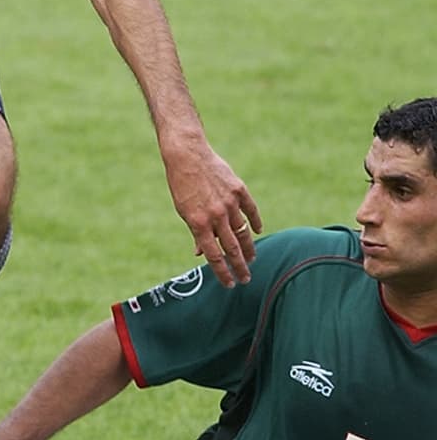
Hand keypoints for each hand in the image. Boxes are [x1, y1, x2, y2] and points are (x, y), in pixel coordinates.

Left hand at [163, 141, 261, 287]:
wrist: (188, 156)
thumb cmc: (182, 185)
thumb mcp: (184, 211)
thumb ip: (196, 232)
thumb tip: (200, 254)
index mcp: (198, 223)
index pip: (214, 256)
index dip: (222, 273)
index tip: (229, 284)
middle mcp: (216, 215)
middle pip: (232, 248)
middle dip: (240, 267)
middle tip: (246, 279)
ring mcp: (230, 202)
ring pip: (244, 232)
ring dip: (249, 249)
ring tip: (252, 260)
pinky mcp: (239, 190)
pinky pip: (251, 210)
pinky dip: (255, 222)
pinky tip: (258, 232)